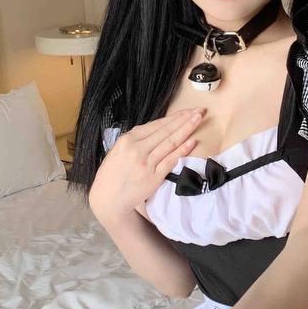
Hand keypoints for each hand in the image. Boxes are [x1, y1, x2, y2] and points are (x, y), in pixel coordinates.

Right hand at [89, 108, 207, 220]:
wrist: (108, 198)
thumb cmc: (113, 173)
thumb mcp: (119, 150)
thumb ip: (137, 139)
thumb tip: (158, 129)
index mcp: (128, 139)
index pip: (157, 124)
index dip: (175, 116)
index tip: (188, 110)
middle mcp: (137, 148)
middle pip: (166, 130)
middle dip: (185, 119)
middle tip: (199, 110)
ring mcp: (146, 163)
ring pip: (170, 142)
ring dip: (186, 129)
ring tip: (198, 119)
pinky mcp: (153, 177)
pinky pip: (171, 160)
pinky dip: (182, 150)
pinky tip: (192, 141)